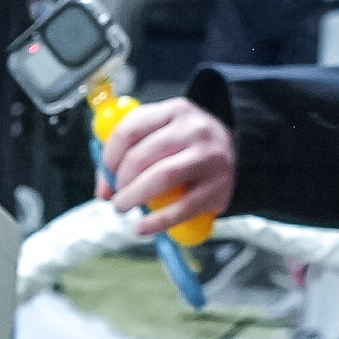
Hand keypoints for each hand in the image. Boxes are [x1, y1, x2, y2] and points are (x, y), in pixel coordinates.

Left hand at [100, 97, 234, 229]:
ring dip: (135, 196)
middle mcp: (194, 129)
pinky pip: (182, 207)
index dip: (110, 155)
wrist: (235, 154)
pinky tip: (143, 227)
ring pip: (163, 177)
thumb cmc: (187, 147)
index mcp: (174, 111)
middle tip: (116, 196)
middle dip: (121, 180)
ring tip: (123, 206)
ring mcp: (209, 157)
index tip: (107, 171)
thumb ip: (129, 155)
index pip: (131, 129)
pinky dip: (157, 221)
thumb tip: (104, 189)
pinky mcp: (218, 186)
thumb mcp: (161, 136)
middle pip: (143, 155)